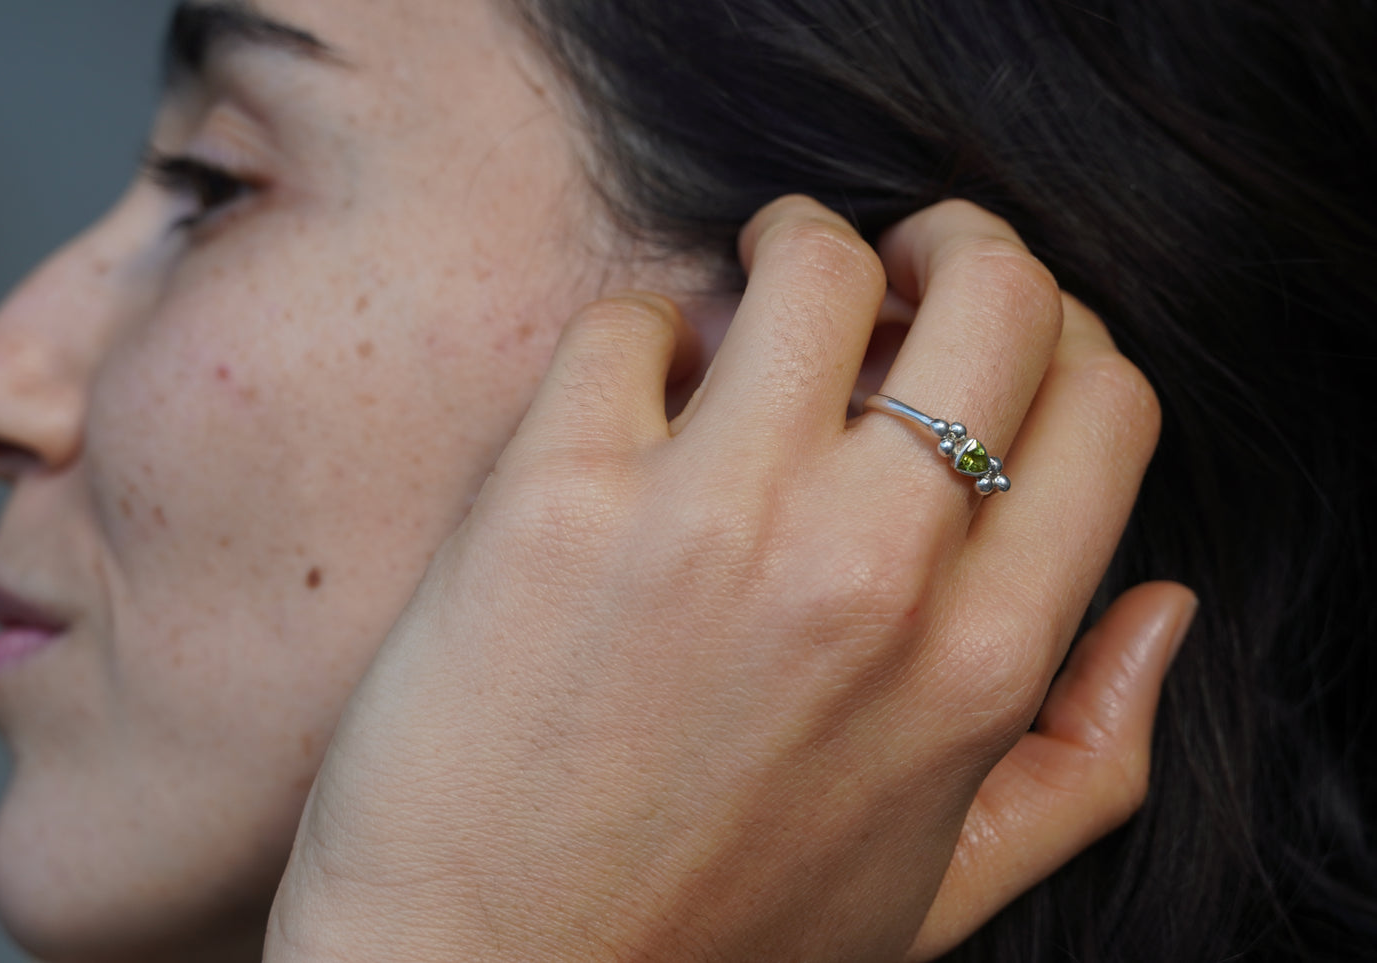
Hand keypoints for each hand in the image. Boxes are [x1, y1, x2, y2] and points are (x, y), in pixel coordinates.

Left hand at [266, 196, 1182, 960]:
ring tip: (754, 302)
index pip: (1104, 401)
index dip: (1059, 338)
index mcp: (982, 665)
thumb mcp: (936, 889)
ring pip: (812, 264)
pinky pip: (631, 321)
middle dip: (953, 246)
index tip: (987, 338)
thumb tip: (1165, 609)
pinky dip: (642, 333)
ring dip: (795, 254)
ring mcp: (710, 524)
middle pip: (991, 291)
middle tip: (892, 266)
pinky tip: (630, 402)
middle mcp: (867, 574)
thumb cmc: (710, 940)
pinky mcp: (553, 497)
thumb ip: (1084, 759)